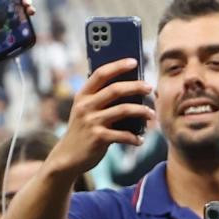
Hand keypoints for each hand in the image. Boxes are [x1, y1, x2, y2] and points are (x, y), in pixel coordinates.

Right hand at [43, 59, 154, 177]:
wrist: (67, 157)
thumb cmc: (82, 131)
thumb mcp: (85, 111)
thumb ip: (100, 100)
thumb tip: (131, 88)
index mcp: (82, 96)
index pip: (100, 74)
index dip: (117, 66)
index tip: (134, 62)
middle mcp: (85, 106)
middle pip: (115, 90)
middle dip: (136, 87)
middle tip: (150, 88)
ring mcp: (91, 122)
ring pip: (123, 110)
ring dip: (141, 111)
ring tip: (152, 115)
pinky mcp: (98, 138)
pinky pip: (122, 135)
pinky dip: (134, 138)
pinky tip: (140, 140)